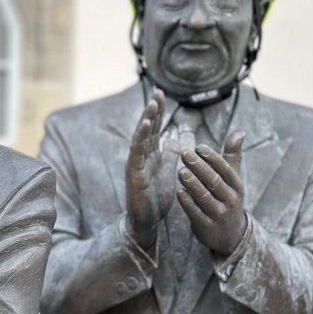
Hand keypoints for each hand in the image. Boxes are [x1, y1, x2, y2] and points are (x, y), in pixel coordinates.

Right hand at [125, 89, 172, 249]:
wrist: (146, 221)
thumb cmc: (156, 198)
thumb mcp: (169, 172)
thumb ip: (172, 156)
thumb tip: (178, 139)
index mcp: (151, 155)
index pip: (155, 129)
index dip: (158, 112)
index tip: (162, 94)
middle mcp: (142, 156)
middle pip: (147, 128)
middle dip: (152, 110)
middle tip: (158, 92)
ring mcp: (136, 164)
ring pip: (140, 137)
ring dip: (146, 119)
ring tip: (152, 104)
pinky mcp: (133, 173)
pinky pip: (136, 152)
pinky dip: (141, 137)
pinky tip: (146, 125)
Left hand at [177, 132, 246, 254]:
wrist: (230, 235)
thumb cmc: (227, 198)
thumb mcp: (232, 179)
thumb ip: (232, 156)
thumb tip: (239, 132)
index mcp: (236, 186)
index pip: (225, 169)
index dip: (212, 158)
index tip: (198, 147)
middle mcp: (230, 200)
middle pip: (214, 181)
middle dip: (200, 167)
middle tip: (185, 154)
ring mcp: (219, 215)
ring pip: (205, 197)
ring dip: (193, 184)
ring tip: (180, 171)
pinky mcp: (207, 227)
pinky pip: (196, 213)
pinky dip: (188, 203)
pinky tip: (179, 192)